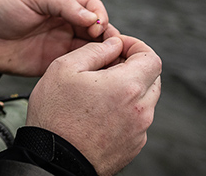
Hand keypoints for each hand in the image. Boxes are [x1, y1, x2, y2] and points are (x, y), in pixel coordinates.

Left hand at [0, 0, 118, 75]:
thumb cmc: (3, 9)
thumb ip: (62, 4)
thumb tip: (92, 19)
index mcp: (64, 4)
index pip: (93, 8)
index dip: (100, 16)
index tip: (97, 27)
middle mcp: (67, 25)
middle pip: (98, 31)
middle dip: (109, 39)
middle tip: (111, 49)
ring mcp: (62, 46)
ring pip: (92, 51)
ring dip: (103, 56)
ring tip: (108, 64)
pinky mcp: (54, 65)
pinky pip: (77, 68)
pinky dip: (89, 72)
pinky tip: (94, 76)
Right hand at [26, 35, 161, 175]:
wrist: (53, 161)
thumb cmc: (55, 116)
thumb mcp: (64, 68)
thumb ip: (94, 50)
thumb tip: (113, 44)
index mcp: (127, 87)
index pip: (152, 57)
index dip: (136, 46)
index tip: (118, 47)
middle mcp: (140, 110)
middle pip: (152, 78)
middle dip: (133, 67)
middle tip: (107, 66)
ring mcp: (139, 131)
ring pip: (145, 100)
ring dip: (129, 89)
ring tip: (99, 91)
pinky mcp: (133, 146)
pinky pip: (137, 120)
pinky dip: (124, 110)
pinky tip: (99, 112)